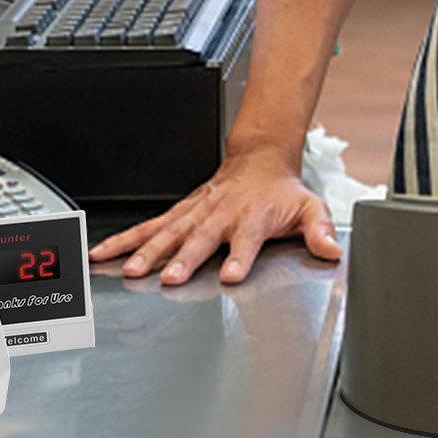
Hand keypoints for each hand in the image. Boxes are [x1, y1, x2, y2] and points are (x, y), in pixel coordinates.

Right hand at [88, 147, 340, 285]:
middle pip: (200, 237)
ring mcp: (196, 212)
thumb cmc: (281, 192)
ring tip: (131, 270)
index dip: (240, 255)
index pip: (247, 238)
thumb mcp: (310, 207)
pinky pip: (150, 225)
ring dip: (149, 250)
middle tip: (168, 277)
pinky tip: (106, 252)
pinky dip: (127, 238)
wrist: (258, 159)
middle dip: (184, 258)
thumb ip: (320, 230)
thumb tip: (331, 250)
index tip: (232, 274)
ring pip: (168, 231)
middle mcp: (220, 214)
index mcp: (252, 216)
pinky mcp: (180, 212)